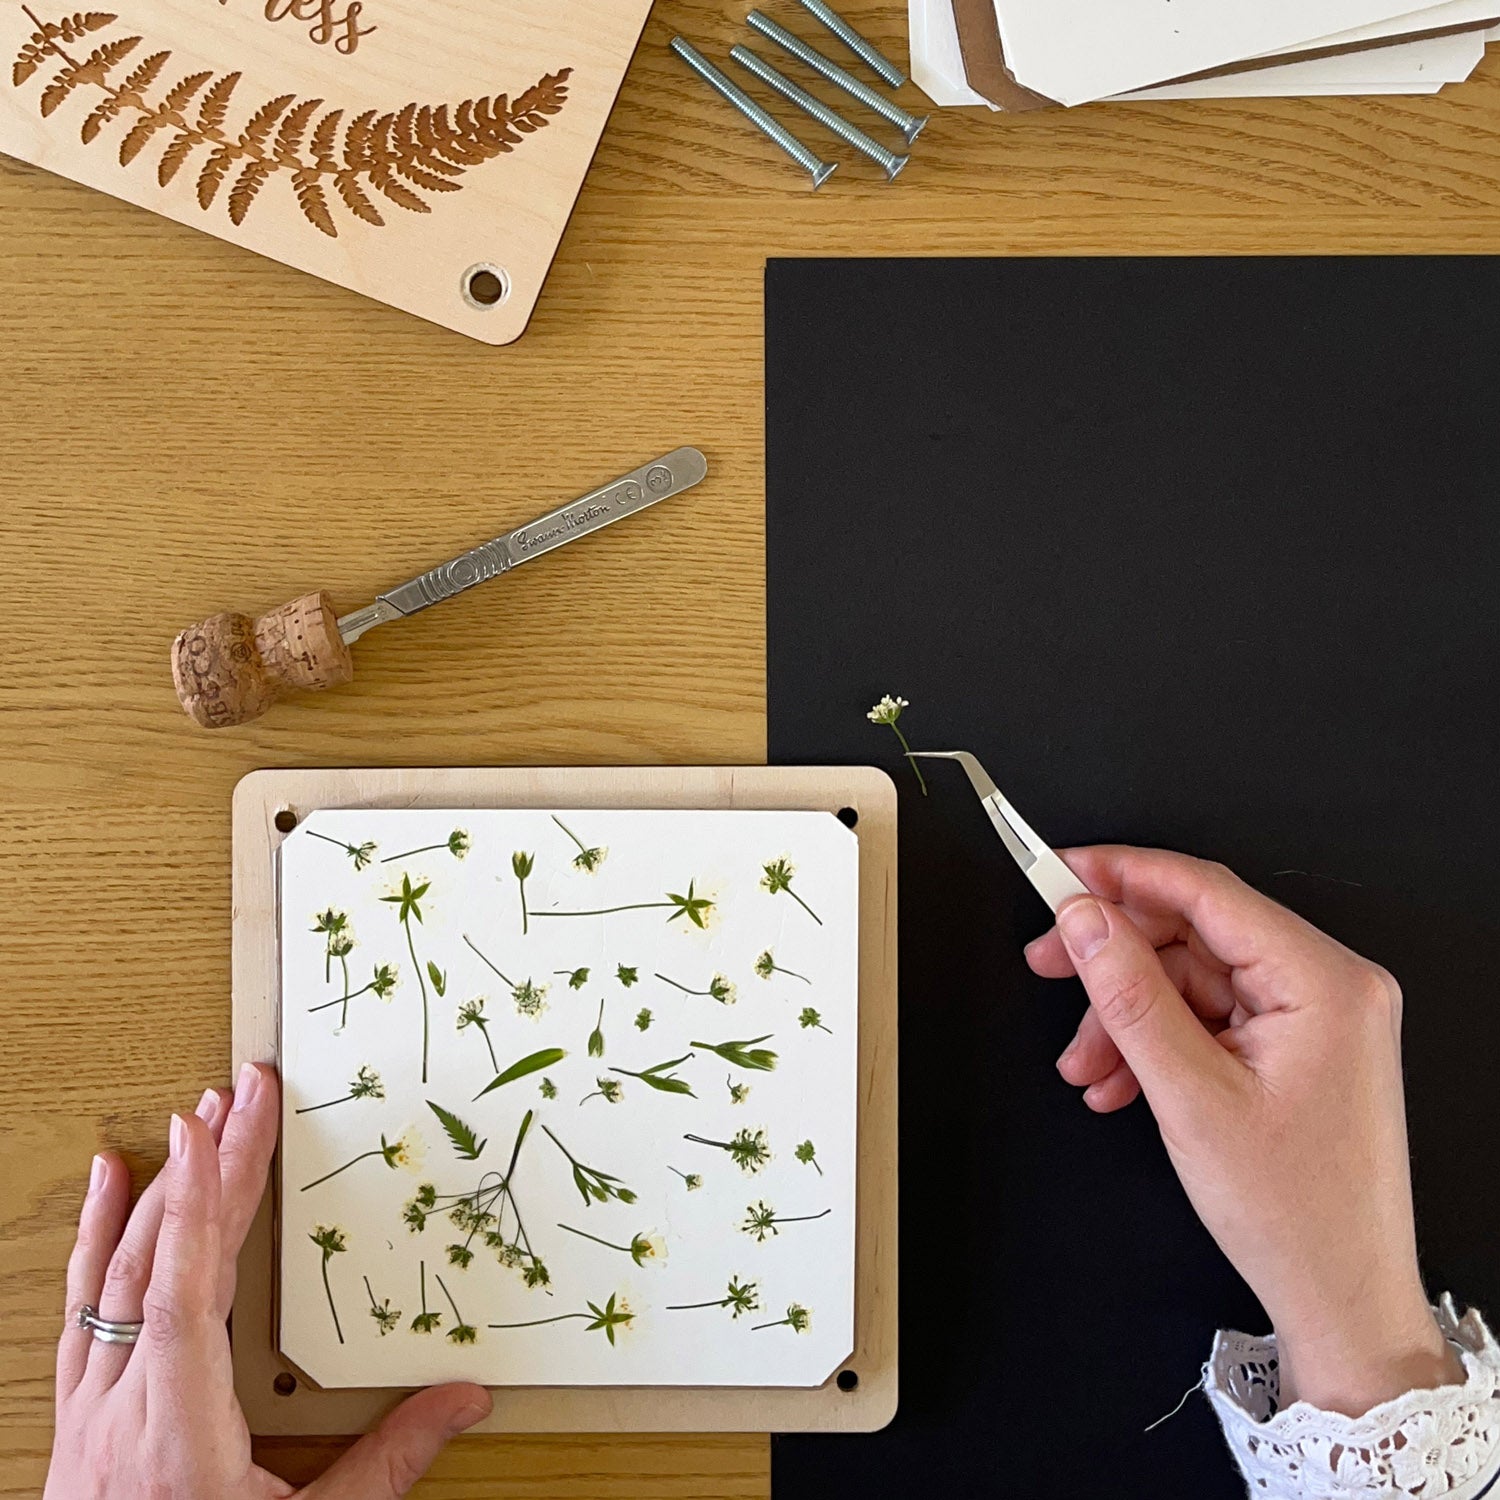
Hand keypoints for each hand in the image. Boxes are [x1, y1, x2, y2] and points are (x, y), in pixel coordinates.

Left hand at [46, 1063, 491, 1498]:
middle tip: (241, 1095)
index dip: (201, 1211)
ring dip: (160, 1192)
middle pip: (159, 1269)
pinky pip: (81, 1309)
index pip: (186, 1301)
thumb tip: (466, 1400)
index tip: (212, 1134)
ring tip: (194, 1120)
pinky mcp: (80, 1414)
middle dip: (205, 1170)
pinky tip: (109, 1184)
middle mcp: (122, 1415)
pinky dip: (95, 1238)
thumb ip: (386, 1464)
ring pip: (116, 1278)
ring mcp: (91, 1412)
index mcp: (178, 1440)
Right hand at [1025, 846, 1461, 1416]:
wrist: (1342, 1299)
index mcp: (1324, 981)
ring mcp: (1313, 1018)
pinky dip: (1155, 1044)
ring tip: (1083, 1068)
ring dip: (1126, 1018)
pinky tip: (1116, 1082)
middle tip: (1046, 965)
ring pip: (1190, 981)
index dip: (1122, 874)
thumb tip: (1085, 920)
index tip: (1058, 873)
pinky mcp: (1296, 1048)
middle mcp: (1328, 986)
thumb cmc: (1294, 1212)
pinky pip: (1207, 1019)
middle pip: (1193, 935)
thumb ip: (1130, 996)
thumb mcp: (1191, 1096)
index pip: (1206, 891)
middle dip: (1114, 961)